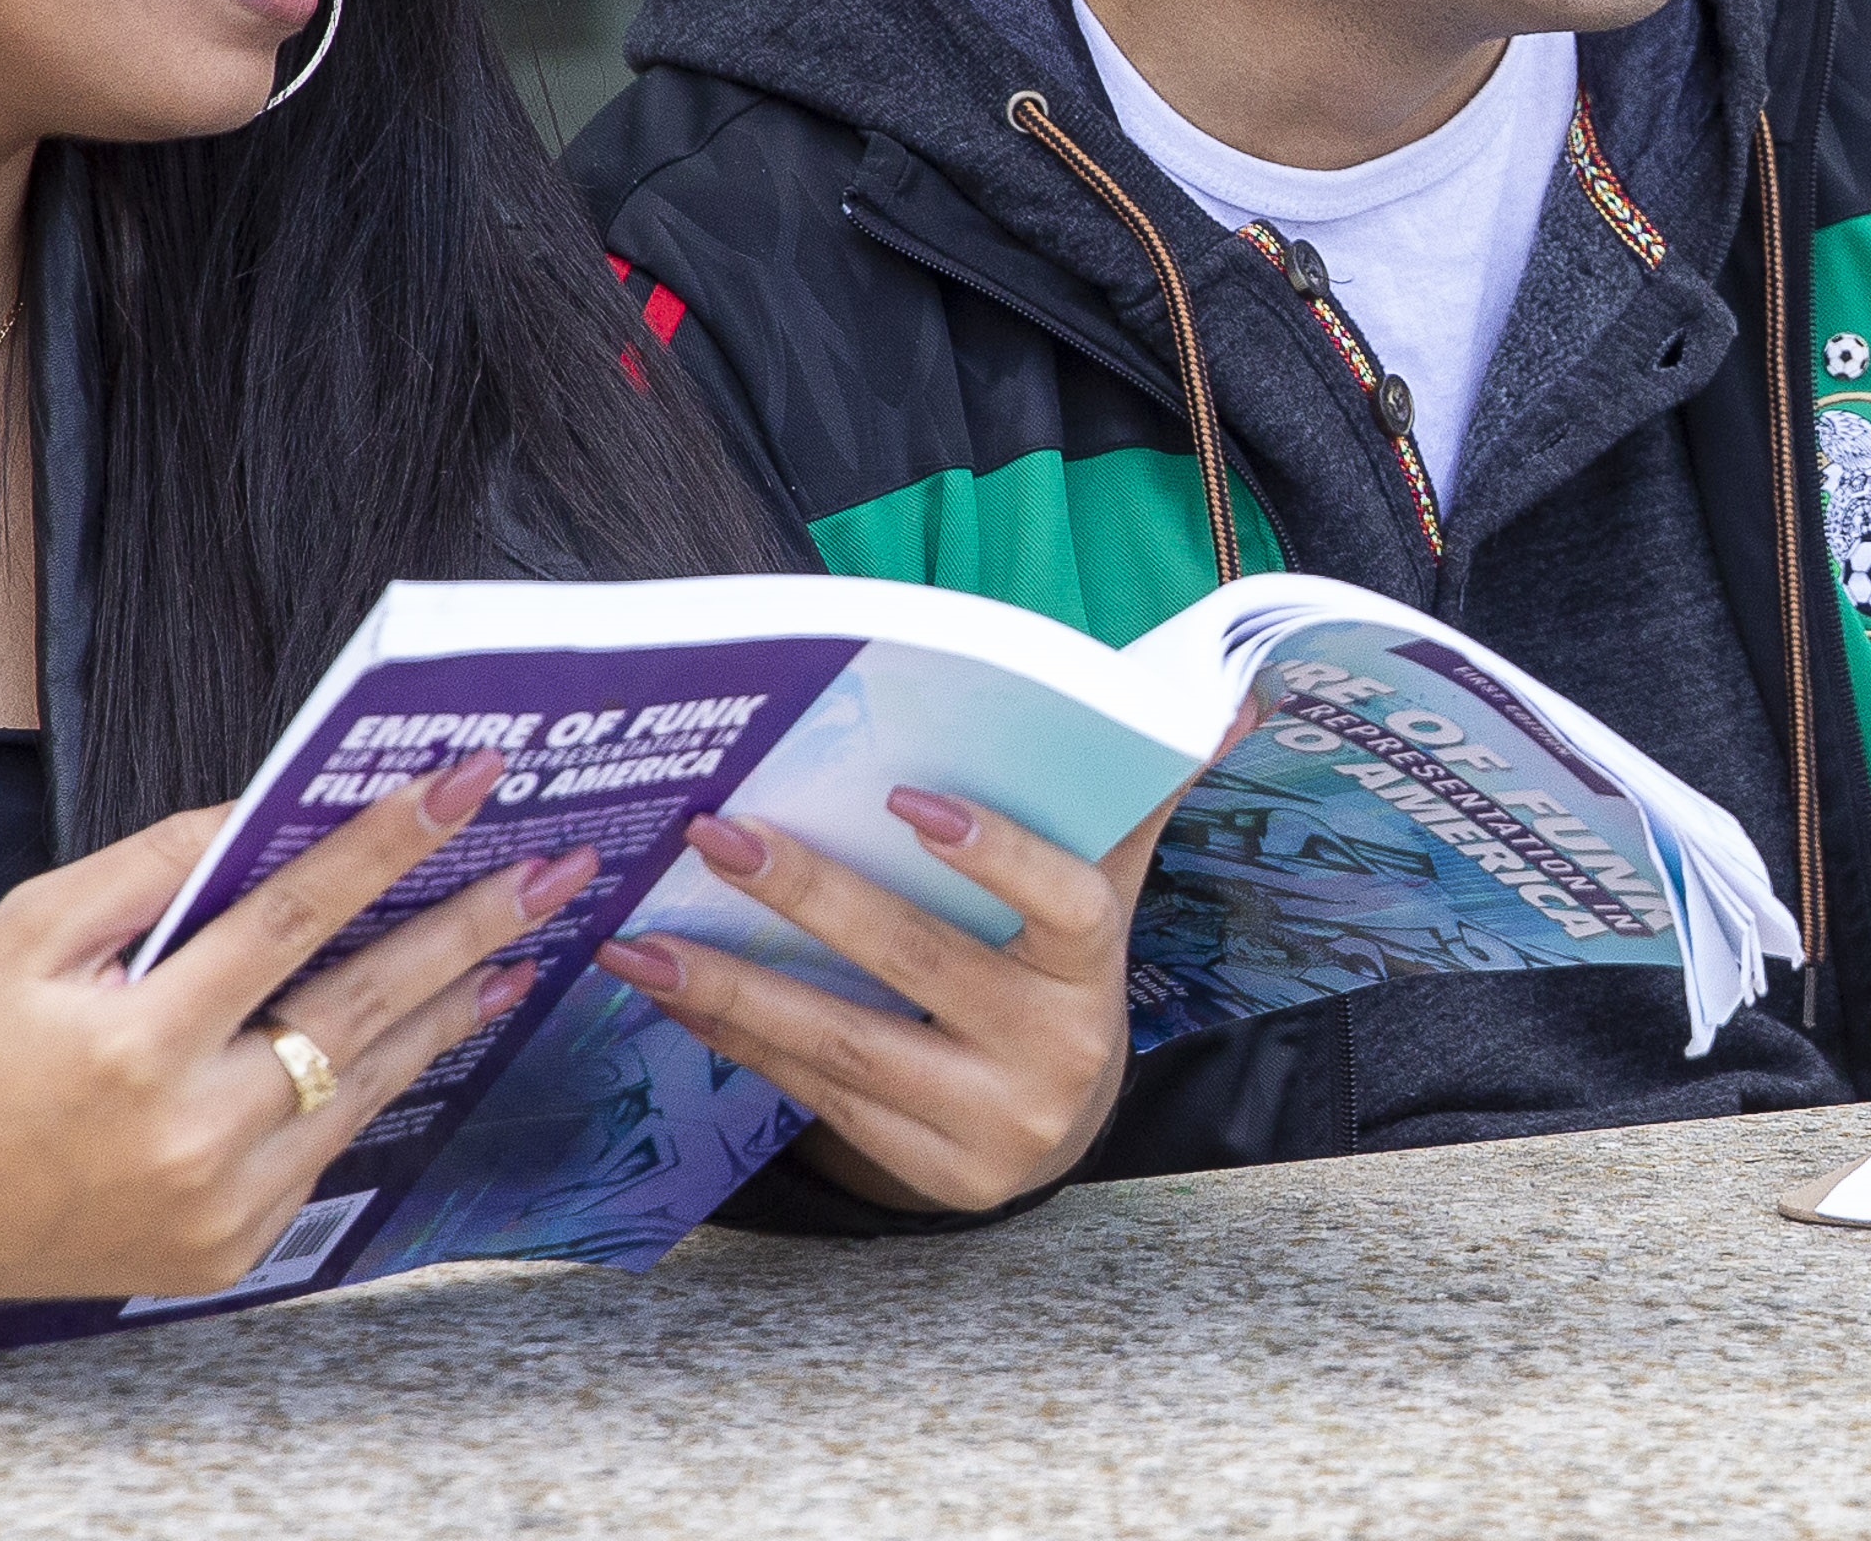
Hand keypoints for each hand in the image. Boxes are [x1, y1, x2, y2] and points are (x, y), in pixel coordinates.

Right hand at [0, 755, 583, 1322]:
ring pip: (369, 1081)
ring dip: (455, 1003)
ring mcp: (220, 1204)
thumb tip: (272, 813)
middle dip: (472, 923)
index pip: (293, 917)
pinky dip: (382, 1076)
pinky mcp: (232, 1250)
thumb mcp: (28, 929)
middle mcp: (190, 1132)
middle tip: (559, 867)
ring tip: (525, 939)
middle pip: (365, 1003)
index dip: (387, 842)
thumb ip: (155, 870)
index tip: (466, 781)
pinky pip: (330, 1144)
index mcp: (133, 1043)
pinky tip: (433, 1021)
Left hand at [594, 783, 1176, 1215]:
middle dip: (809, 898)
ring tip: (640, 935)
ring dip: (734, 987)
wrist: (1057, 1128)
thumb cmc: (1060, 974)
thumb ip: (1134, 800)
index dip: (997, 855)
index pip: (1063, 906)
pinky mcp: (923, 1170)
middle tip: (718, 833)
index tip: (911, 798)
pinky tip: (668, 990)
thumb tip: (1230, 699)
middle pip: (919, 968)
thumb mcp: (1103, 892)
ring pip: (845, 1045)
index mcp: (1094, 971)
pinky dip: (736, 1039)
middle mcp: (1049, 1055)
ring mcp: (984, 1124)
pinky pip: (816, 1095)